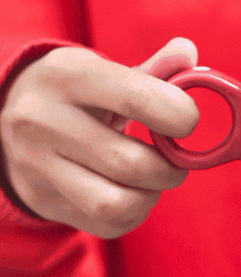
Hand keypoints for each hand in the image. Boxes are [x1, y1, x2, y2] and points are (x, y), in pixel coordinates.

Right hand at [0, 38, 198, 237]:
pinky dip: (133, 214)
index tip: (188, 121)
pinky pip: (106, 224)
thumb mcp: (107, 71)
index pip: (132, 97)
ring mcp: (37, 165)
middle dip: (169, 168)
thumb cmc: (79, 93)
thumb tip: (188, 52)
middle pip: (128, 162)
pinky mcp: (43, 200)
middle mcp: (43, 120)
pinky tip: (132, 193)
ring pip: (115, 203)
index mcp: (66, 76)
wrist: (12, 117)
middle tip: (177, 161)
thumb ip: (154, 67)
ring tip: (154, 179)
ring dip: (150, 196)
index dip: (176, 114)